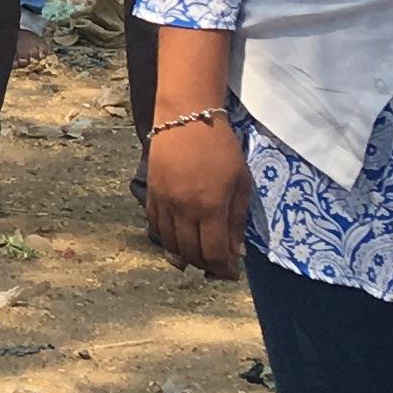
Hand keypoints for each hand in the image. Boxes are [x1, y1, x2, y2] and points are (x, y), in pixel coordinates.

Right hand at [141, 114, 254, 281]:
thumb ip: (237, 219)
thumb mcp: (241, 182)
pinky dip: (167, 240)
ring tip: (199, 256)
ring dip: (186, 256)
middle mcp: (184, 209)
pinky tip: (178, 240)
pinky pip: (156, 228)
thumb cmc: (221, 148)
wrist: (186, 118)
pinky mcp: (151, 195)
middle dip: (206, 265)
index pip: (215, 253)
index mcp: (211, 206)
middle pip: (192, 253)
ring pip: (171, 244)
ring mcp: (164, 203)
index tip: (232, 274)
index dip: (224, 270)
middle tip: (217, 265)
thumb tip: (237, 252)